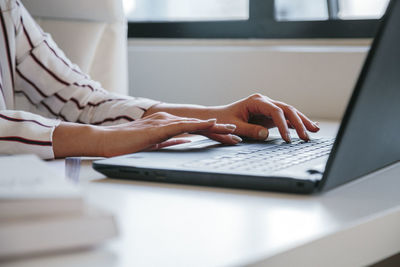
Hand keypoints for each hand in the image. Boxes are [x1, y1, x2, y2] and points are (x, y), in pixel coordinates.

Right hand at [53, 112, 240, 157]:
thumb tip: (188, 142)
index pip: (194, 127)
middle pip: (198, 123)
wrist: (107, 141)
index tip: (228, 135)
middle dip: (219, 128)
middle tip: (237, 131)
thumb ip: (172, 141)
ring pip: (195, 123)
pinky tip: (210, 125)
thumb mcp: (155, 144)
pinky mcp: (159, 127)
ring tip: (231, 129)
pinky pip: (183, 125)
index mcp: (167, 124)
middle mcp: (168, 119)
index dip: (212, 131)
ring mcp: (164, 122)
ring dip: (214, 126)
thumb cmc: (127, 144)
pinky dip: (198, 125)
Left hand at [209, 94, 319, 141]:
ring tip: (315, 130)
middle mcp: (264, 102)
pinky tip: (309, 126)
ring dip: (302, 121)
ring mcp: (268, 108)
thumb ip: (249, 130)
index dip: (283, 125)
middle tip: (308, 136)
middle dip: (299, 122)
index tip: (287, 138)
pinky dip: (296, 123)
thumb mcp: (234, 126)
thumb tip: (265, 134)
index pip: (275, 111)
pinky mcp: (269, 115)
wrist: (218, 117)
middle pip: (287, 109)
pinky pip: (286, 118)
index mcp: (256, 101)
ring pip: (289, 113)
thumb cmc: (223, 120)